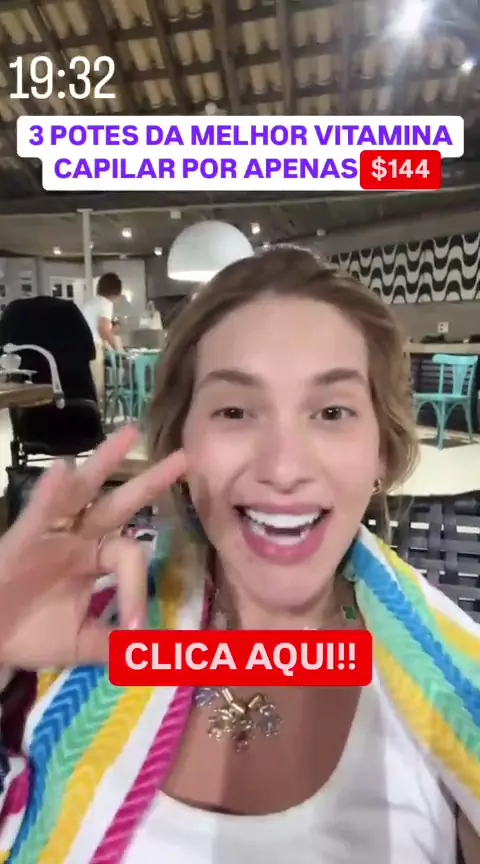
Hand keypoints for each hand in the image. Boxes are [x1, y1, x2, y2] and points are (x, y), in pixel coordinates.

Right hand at [0, 425, 185, 668]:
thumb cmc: (30, 634)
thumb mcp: (82, 643)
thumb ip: (117, 644)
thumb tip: (158, 653)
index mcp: (95, 558)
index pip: (130, 558)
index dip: (137, 589)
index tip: (138, 628)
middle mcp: (78, 538)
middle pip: (120, 504)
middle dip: (150, 481)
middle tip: (183, 457)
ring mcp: (51, 533)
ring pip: (82, 492)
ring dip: (105, 462)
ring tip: (131, 434)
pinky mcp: (22, 538)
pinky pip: (38, 512)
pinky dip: (50, 493)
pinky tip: (63, 469)